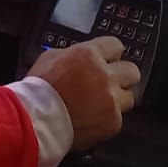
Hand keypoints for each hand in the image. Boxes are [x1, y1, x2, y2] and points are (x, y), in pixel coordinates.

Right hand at [26, 37, 140, 149]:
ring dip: (117, 99)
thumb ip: (73, 54)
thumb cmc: (37, 91)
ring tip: (99, 104)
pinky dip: (107, 119)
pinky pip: (118, 118)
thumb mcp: (50, 58)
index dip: (111, 53)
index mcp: (88, 55)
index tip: (110, 59)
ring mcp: (111, 100)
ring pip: (129, 96)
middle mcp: (104, 75)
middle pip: (132, 70)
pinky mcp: (113, 122)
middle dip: (122, 76)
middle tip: (111, 82)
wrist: (35, 121)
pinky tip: (91, 119)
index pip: (115, 45)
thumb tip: (82, 56)